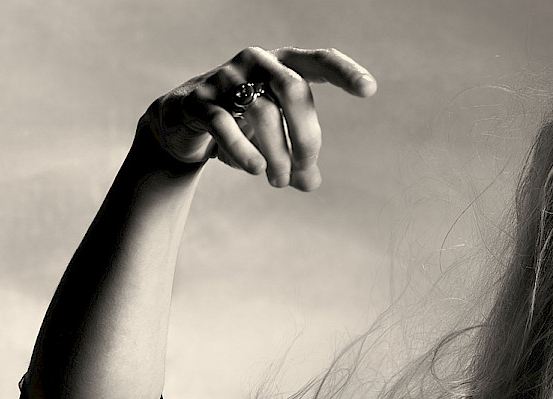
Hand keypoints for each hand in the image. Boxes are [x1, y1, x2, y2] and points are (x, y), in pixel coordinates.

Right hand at [139, 47, 376, 189]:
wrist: (182, 122)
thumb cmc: (243, 125)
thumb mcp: (276, 143)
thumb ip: (298, 162)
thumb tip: (311, 184)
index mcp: (283, 64)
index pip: (319, 60)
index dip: (344, 72)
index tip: (369, 90)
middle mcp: (256, 61)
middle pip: (294, 89)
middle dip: (306, 137)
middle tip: (304, 170)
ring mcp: (225, 76)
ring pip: (262, 111)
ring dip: (277, 153)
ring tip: (279, 181)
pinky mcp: (199, 99)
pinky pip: (226, 123)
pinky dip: (244, 149)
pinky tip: (255, 169)